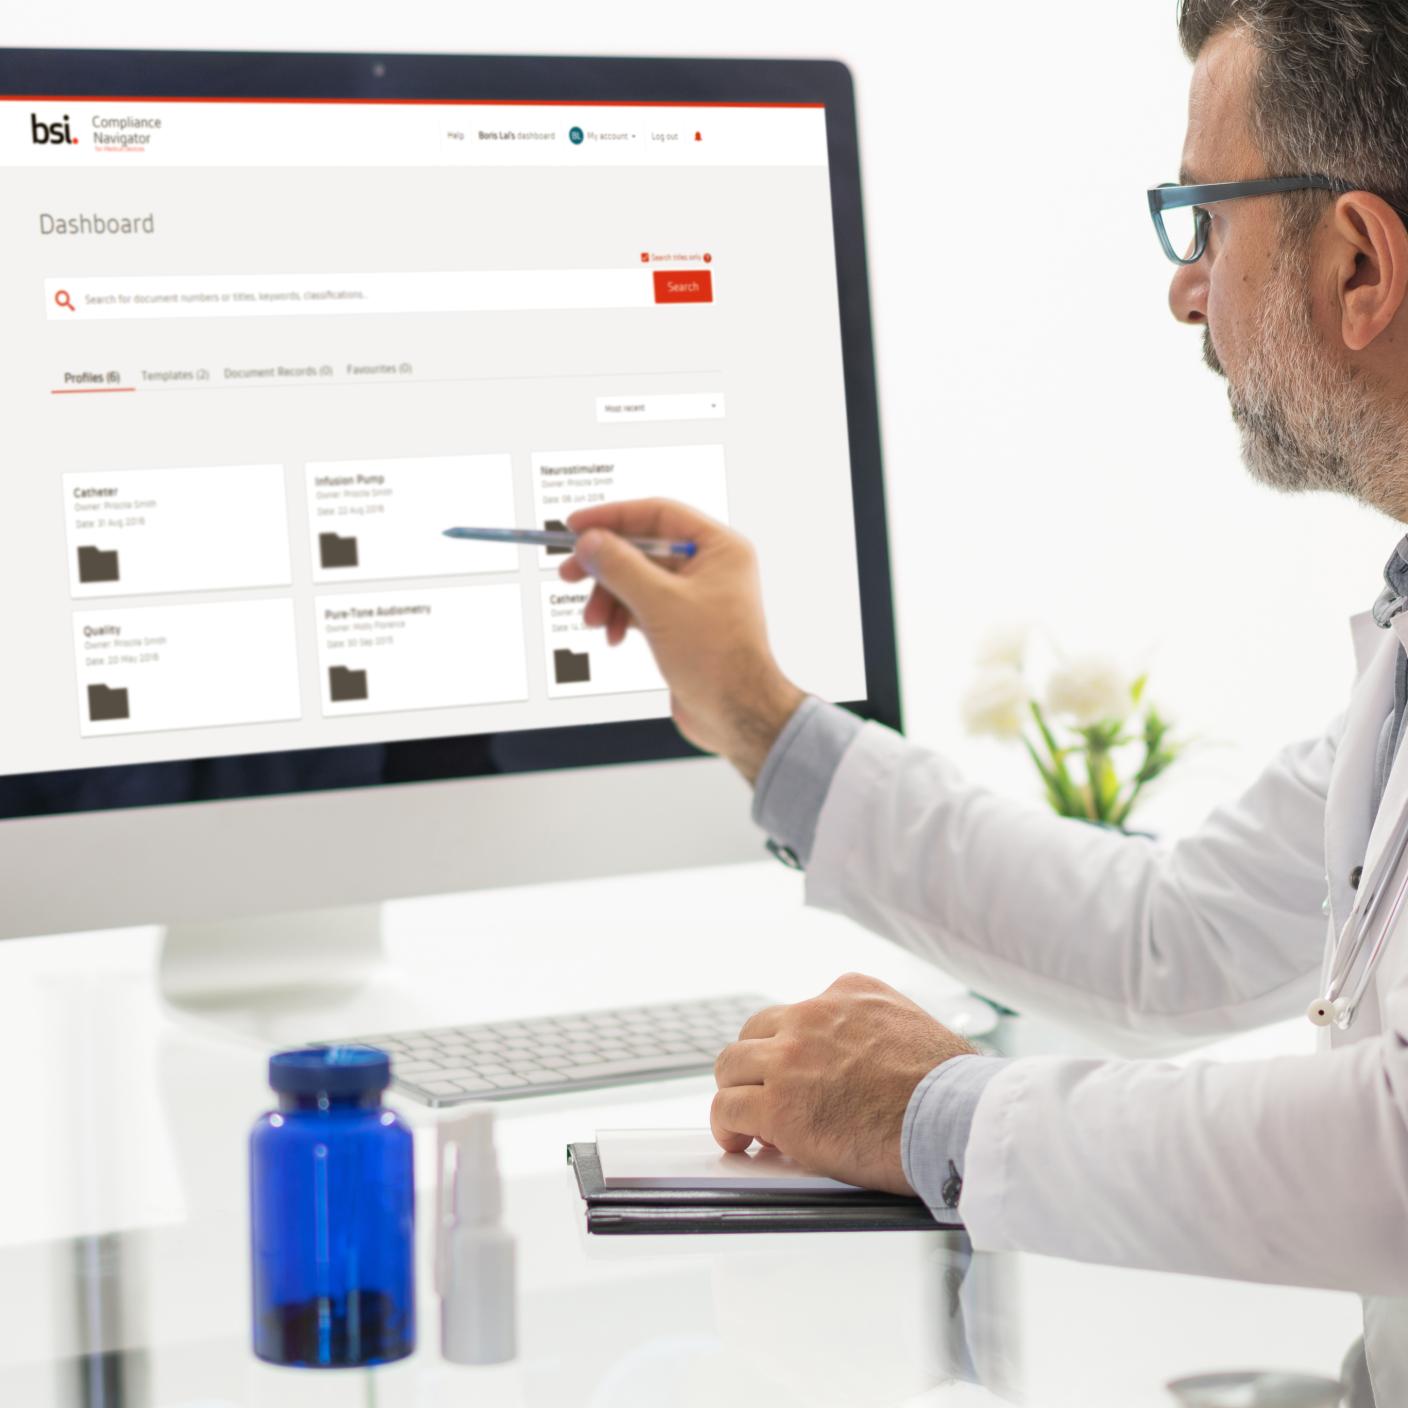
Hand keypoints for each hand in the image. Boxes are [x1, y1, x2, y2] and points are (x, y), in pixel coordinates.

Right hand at [558, 499, 803, 780]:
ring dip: (609, 597)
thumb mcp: (660, 603)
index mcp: (719, 548)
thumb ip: (620, 566)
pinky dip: (621, 617)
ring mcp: (696, 597)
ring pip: (637, 580)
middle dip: (605, 564)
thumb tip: (588, 541)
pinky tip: (612, 636)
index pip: (658, 514)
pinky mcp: (683, 624)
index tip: (575, 525)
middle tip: (569, 573)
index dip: (613, 517)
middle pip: (643, 548)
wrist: (735, 714)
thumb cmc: (717, 658)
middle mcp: (710, 567)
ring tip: (595, 620)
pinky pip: (642, 606)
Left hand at [711, 973, 978, 1195]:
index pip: (801, 1013)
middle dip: (757, 1063)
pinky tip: (736, 1141)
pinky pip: (728, 1108)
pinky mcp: (777, 1106)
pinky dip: (726, 1125)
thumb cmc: (949, 1088)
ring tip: (741, 1120)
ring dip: (736, 1091)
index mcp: (849, 992)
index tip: (800, 1074)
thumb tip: (866, 1064)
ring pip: (732, 1065)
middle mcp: (813, 1015)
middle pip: (757, 1032)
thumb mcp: (912, 1026)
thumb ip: (875, 1031)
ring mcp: (790, 1059)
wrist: (955, 1116)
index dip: (794, 1050)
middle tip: (764, 1093)